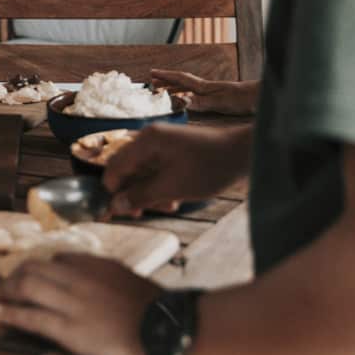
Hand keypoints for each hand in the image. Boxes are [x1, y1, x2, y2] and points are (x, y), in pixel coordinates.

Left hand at [0, 254, 169, 354]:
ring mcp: (71, 302)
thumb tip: (98, 283)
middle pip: (36, 267)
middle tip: (7, 285)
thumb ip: (110, 278)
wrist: (164, 331)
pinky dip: (9, 313)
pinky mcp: (67, 329)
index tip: (36, 275)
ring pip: (27, 286)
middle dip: (17, 274)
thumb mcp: (131, 281)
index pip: (61, 258)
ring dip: (7, 290)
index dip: (44, 267)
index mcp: (97, 264)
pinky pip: (31, 316)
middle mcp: (79, 277)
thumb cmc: (157, 311)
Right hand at [104, 122, 250, 216]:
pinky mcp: (173, 153)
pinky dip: (162, 187)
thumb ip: (141, 196)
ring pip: (143, 175)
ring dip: (151, 194)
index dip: (110, 192)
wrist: (245, 154)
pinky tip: (175, 200)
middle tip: (143, 214)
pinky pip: (157, 173)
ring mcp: (162, 146)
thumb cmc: (211, 166)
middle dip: (135, 195)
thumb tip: (115, 206)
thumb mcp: (173, 187)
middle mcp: (150, 140)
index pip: (114, 167)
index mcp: (146, 141)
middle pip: (127, 172)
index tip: (109, 215)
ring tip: (168, 206)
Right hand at [149, 70, 258, 115]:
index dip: (165, 76)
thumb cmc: (243, 99)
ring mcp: (212, 93)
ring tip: (164, 90)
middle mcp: (206, 88)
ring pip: (188, 89)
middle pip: (182, 82)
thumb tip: (182, 100)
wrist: (261, 98)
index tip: (152, 73)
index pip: (180, 79)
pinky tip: (189, 100)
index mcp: (204, 87)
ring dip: (175, 88)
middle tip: (152, 81)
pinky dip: (187, 97)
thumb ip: (201, 101)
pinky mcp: (219, 99)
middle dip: (166, 81)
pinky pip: (196, 96)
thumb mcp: (221, 102)